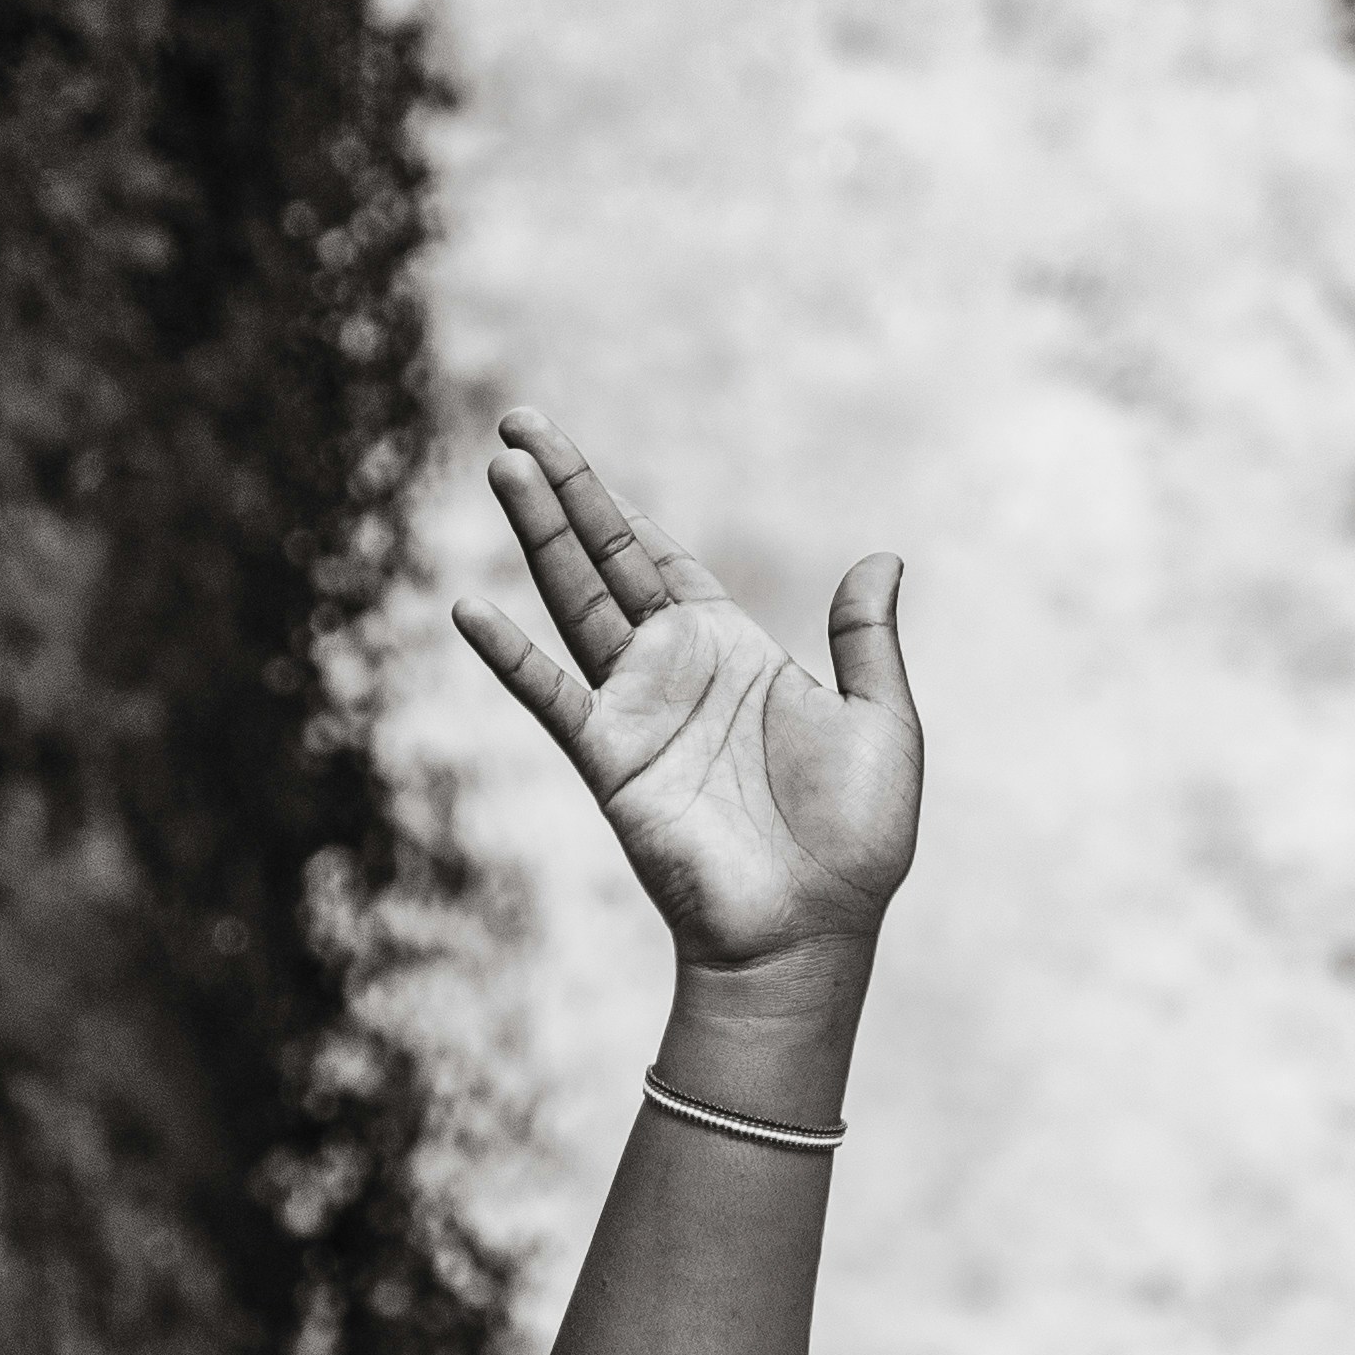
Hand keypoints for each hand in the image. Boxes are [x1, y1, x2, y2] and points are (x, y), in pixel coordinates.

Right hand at [457, 405, 921, 973]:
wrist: (811, 933)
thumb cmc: (853, 842)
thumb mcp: (879, 723)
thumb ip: (865, 639)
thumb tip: (884, 555)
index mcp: (734, 654)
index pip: (661, 561)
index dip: (618, 508)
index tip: (569, 452)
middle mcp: (675, 672)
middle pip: (604, 561)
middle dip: (563, 491)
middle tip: (515, 422)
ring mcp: (636, 713)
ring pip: (573, 604)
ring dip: (538, 537)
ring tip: (504, 468)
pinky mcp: (612, 761)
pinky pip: (551, 696)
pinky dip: (510, 655)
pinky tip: (470, 609)